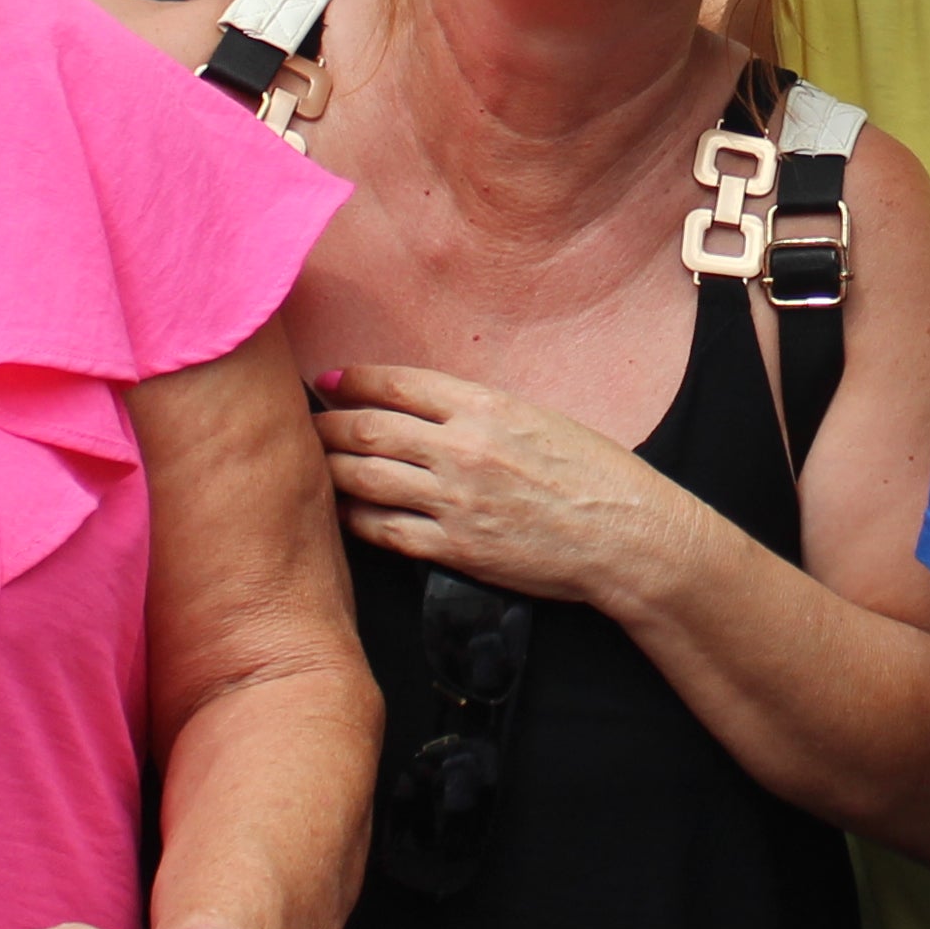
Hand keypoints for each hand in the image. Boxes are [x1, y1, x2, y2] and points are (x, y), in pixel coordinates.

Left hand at [312, 361, 711, 616]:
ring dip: (330, 468)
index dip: (354, 380)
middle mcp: (461, 448)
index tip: (332, 381)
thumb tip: (429, 407)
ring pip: (364, 478)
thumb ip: (481, 410)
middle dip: (326, 424)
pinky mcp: (454, 548)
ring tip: (311, 464)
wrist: (625, 536)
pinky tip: (342, 512)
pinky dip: (355, 518)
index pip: (397, 384)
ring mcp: (454, 500)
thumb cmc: (595, 473)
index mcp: (485, 406)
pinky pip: (384, 530)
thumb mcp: (540, 418)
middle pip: (367, 429)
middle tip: (304, 423)